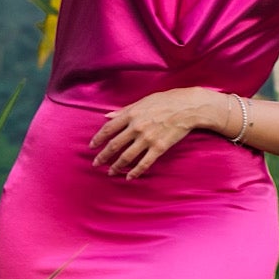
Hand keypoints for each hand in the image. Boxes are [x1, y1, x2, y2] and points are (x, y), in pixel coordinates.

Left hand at [89, 88, 204, 178]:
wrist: (187, 107)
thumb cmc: (165, 101)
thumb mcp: (142, 101)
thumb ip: (124, 110)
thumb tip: (107, 115)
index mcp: (131, 115)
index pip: (108, 129)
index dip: (98, 139)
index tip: (91, 147)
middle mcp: (136, 127)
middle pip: (114, 145)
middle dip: (103, 156)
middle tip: (95, 164)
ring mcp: (147, 139)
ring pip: (127, 157)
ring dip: (116, 166)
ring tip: (110, 172)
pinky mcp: (159, 148)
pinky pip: (144, 163)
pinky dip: (135, 172)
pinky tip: (129, 177)